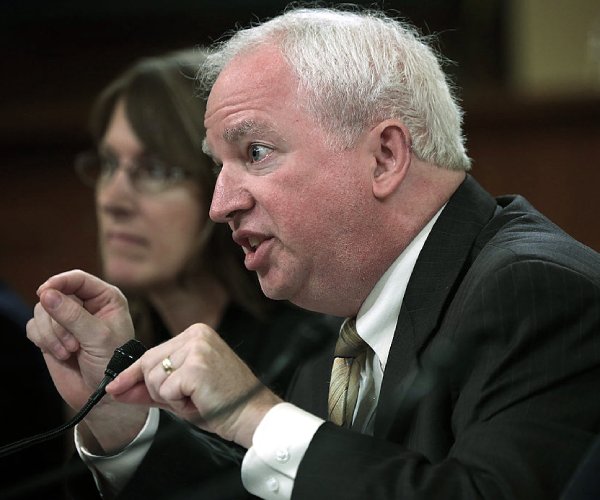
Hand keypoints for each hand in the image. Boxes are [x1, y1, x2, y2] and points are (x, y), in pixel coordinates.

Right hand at [26, 269, 147, 451]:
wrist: (103, 396)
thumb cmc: (112, 364)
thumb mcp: (98, 337)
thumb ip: (72, 315)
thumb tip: (45, 293)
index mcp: (106, 298)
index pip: (78, 279)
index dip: (59, 282)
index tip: (44, 292)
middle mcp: (87, 305)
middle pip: (56, 295)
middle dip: (58, 321)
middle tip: (73, 345)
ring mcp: (68, 319)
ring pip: (42, 311)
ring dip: (51, 334)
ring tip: (69, 352)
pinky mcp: (53, 335)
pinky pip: (34, 327)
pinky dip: (43, 341)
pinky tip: (61, 355)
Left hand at [107, 324, 282, 448]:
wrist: (252, 414)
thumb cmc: (222, 402)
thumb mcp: (181, 392)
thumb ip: (150, 388)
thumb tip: (117, 389)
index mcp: (196, 334)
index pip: (151, 353)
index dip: (132, 375)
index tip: (114, 387)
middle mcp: (197, 334)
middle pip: (148, 364)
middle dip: (157, 390)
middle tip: (188, 398)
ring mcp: (198, 348)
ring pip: (155, 379)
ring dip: (170, 398)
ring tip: (197, 398)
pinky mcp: (197, 367)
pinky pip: (166, 391)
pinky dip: (179, 404)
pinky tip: (200, 401)